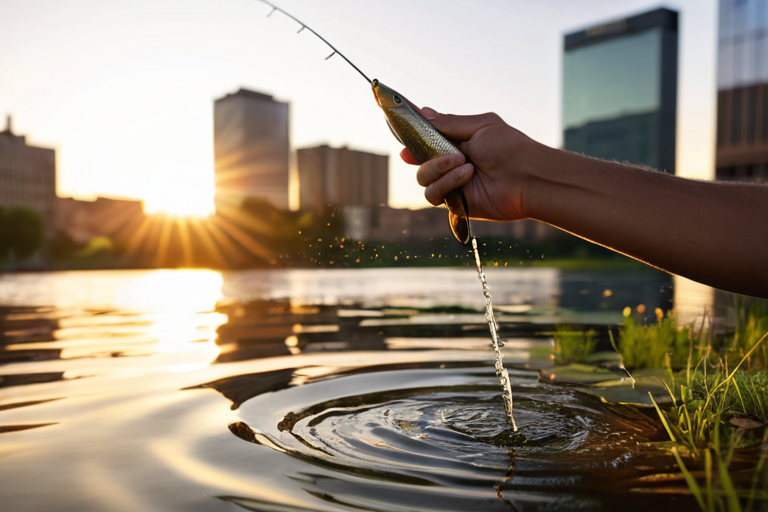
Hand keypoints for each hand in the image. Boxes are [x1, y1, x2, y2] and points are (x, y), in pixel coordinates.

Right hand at [401, 108, 536, 221]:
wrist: (527, 177)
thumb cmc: (509, 148)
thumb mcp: (479, 126)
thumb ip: (449, 123)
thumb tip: (424, 112)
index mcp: (455, 140)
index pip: (425, 135)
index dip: (409, 131)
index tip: (392, 120)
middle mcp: (449, 161)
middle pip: (416, 157)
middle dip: (416, 152)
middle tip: (420, 150)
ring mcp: (450, 182)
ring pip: (422, 177)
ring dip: (438, 168)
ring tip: (463, 163)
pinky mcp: (453, 202)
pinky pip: (433, 194)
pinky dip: (447, 183)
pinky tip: (467, 176)